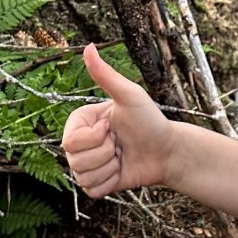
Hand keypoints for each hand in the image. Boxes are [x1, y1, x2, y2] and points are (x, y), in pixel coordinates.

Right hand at [62, 44, 175, 197]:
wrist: (167, 151)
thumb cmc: (149, 121)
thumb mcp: (130, 96)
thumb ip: (105, 75)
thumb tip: (88, 47)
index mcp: (80, 122)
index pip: (70, 141)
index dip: (95, 138)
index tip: (112, 128)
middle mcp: (79, 143)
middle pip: (75, 161)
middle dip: (104, 154)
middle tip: (119, 143)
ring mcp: (86, 164)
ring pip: (83, 177)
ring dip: (109, 168)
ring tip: (121, 156)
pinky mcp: (96, 183)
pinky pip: (92, 190)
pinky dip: (110, 182)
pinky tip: (121, 170)